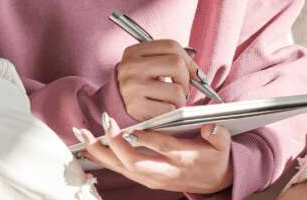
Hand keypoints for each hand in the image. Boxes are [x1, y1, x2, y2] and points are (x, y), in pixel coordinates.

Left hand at [75, 118, 233, 194]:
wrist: (214, 182)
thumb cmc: (215, 158)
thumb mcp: (223, 145)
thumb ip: (218, 135)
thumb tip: (210, 127)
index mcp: (183, 159)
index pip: (163, 148)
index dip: (147, 138)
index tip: (132, 127)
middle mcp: (164, 171)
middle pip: (135, 162)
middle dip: (116, 144)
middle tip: (105, 124)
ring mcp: (152, 177)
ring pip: (122, 168)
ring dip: (101, 153)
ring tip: (83, 135)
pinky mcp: (145, 178)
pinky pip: (119, 169)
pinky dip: (102, 159)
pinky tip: (88, 148)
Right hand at [116, 39, 205, 121]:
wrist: (117, 105)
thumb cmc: (142, 83)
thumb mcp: (151, 66)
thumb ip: (173, 62)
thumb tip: (200, 76)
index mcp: (134, 51)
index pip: (172, 46)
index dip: (188, 60)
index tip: (194, 73)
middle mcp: (130, 66)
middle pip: (176, 64)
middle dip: (186, 80)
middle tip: (181, 89)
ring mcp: (131, 86)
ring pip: (176, 90)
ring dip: (180, 100)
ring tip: (170, 101)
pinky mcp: (135, 107)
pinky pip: (169, 109)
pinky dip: (171, 112)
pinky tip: (162, 110)